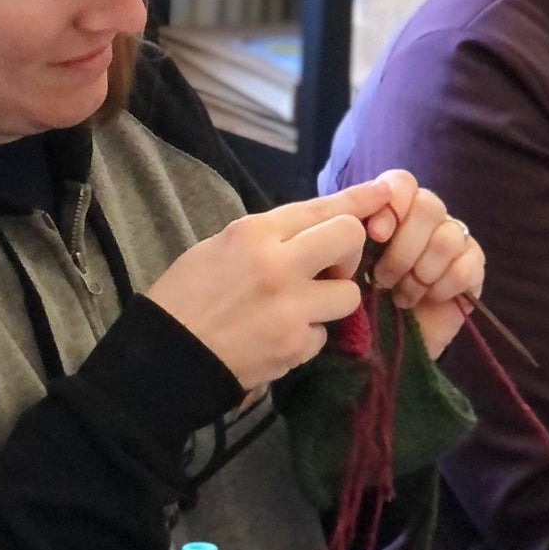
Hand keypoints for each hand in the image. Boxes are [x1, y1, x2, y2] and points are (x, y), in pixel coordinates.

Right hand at [144, 182, 398, 391]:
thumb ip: (269, 236)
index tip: (382, 193)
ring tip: (301, 308)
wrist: (166, 356)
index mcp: (254, 233)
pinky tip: (280, 336)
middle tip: (330, 268)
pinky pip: (323, 335)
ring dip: (332, 300)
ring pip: (349, 293)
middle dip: (349, 252)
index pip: (320, 207)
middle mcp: (278, 264)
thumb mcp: (219, 247)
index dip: (357, 200)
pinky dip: (308, 336)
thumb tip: (313, 229)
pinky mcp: (294, 346)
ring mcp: (290, 308)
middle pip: (348, 238)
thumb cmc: (184, 297)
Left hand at [358, 168, 486, 360]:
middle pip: (428, 206)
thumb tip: (360, 213)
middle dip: (403, 248)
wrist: (382, 349)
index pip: (402, 183)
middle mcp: (426, 220)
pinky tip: (429, 299)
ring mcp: (453, 242)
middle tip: (383, 280)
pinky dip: (445, 285)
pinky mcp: (472, 269)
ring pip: (447, 237)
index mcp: (394, 211)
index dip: (392, 204)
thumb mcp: (346, 268)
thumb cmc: (360, 304)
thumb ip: (350, 235)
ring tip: (402, 296)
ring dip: (421, 272)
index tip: (376, 235)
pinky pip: (468, 264)